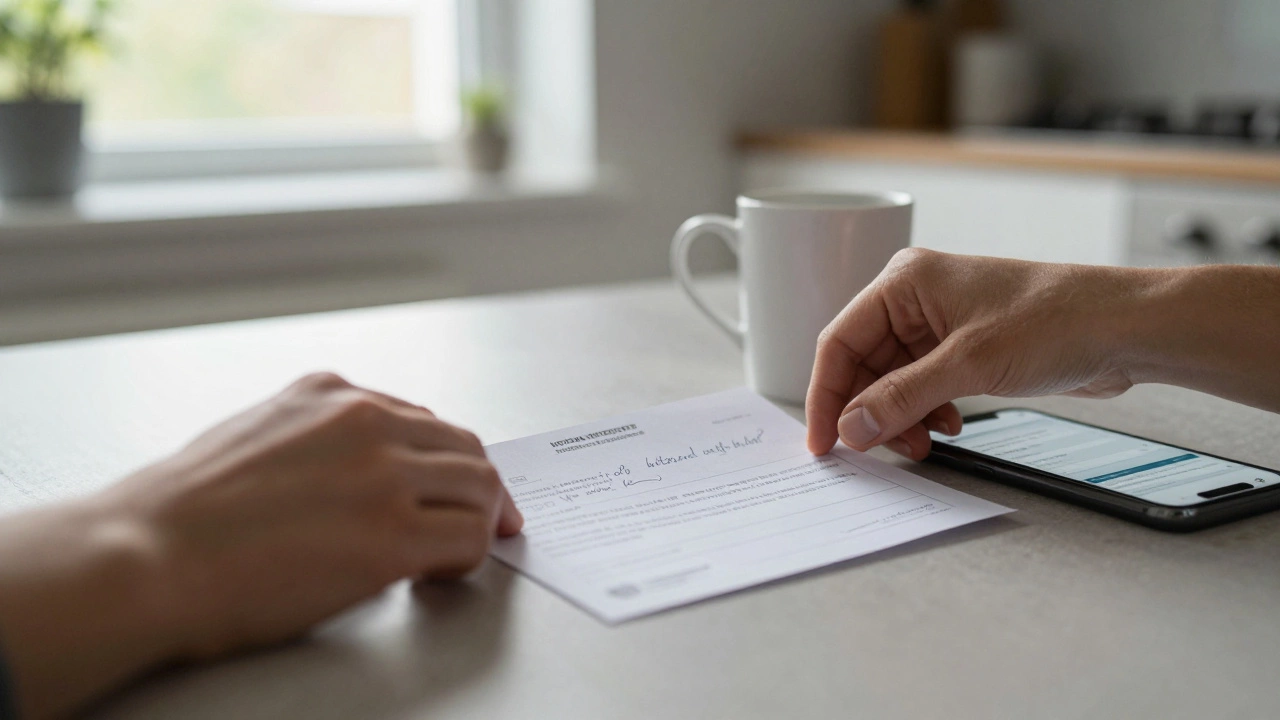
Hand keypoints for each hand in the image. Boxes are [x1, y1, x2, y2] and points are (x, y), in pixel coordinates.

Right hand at [0, 372, 522, 717]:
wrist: (146, 557)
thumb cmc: (179, 517)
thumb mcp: (253, 437)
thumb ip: (315, 442)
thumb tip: (352, 478)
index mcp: (330, 395)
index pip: (421, 419)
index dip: (445, 460)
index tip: (454, 485)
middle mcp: (365, 422)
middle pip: (464, 446)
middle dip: (480, 487)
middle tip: (488, 521)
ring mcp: (384, 475)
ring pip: (479, 486)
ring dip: (477, 521)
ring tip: (451, 556)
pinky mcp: (392, 534)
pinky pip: (469, 538)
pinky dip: (468, 558)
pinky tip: (437, 575)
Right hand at [806, 249, 1140, 459]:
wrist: (1127, 328)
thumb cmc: (1057, 321)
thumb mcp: (968, 365)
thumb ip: (901, 398)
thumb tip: (851, 428)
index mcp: (905, 282)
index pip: (839, 342)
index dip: (827, 395)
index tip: (823, 442)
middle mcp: (917, 299)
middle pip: (864, 365)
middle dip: (871, 412)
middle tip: (879, 451)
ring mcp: (942, 324)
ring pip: (894, 381)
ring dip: (901, 417)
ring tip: (923, 443)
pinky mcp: (967, 348)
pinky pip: (925, 386)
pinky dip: (928, 413)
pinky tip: (951, 428)